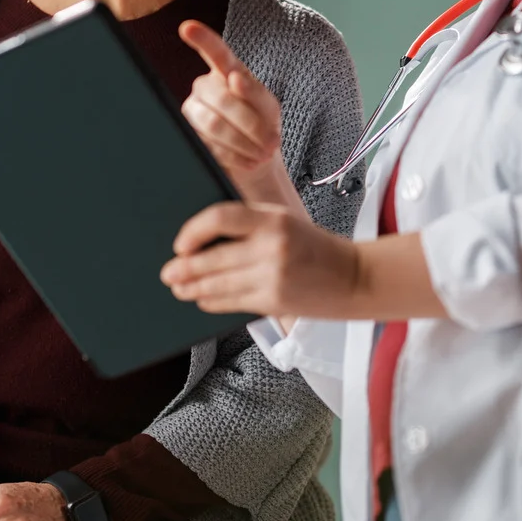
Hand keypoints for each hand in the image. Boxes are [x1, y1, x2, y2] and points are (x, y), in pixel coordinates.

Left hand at [162, 202, 365, 317]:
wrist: (354, 277)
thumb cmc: (314, 246)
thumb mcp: (284, 221)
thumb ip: (248, 223)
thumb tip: (202, 237)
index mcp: (273, 219)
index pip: (220, 217)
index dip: (193, 230)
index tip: (180, 242)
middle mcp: (271, 247)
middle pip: (212, 258)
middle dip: (184, 268)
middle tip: (167, 272)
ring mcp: (272, 278)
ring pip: (217, 284)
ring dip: (192, 287)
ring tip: (177, 287)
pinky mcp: (273, 302)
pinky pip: (231, 302)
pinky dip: (211, 301)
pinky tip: (202, 298)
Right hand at [178, 21, 292, 204]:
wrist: (256, 159)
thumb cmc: (264, 126)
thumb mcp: (270, 108)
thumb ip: (256, 92)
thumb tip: (234, 79)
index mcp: (227, 72)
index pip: (216, 52)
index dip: (202, 39)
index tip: (188, 27)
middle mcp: (205, 87)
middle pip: (222, 99)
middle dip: (251, 125)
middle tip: (271, 144)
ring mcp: (193, 111)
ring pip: (213, 124)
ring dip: (243, 143)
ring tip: (262, 154)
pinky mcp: (190, 136)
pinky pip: (209, 145)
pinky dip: (235, 156)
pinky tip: (248, 161)